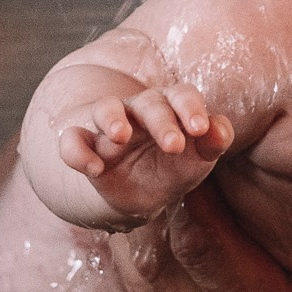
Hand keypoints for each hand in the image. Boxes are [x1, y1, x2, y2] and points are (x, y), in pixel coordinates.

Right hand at [55, 84, 235, 221]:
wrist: (143, 196)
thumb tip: (219, 130)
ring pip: (105, 108)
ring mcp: (110, 127)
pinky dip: (78, 152)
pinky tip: (94, 169)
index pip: (181, 95)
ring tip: (120, 137)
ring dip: (112, 119)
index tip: (200, 130)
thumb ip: (214, 142)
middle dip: (161, 122)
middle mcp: (139, 109)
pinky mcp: (88, 147)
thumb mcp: (198, 159)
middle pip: (148, 102)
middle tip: (174, 146)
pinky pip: (72, 141)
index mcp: (171, 106)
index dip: (191, 108)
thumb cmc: (175, 167)